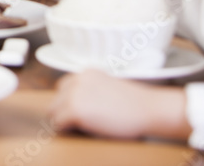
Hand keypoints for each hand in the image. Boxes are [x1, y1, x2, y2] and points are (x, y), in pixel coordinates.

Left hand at [49, 70, 189, 139]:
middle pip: (56, 99)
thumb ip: (90, 90)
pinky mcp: (74, 109)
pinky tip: (84, 131)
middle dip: (65, 112)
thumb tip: (75, 104)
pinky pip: (59, 123)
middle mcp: (76, 80)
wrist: (149, 109)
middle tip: (82, 123)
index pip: (63, 88)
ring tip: (84, 127)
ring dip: (64, 120)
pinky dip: (67, 129)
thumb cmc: (135, 104)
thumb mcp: (108, 88)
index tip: (81, 113)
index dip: (70, 103)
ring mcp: (74, 94)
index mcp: (85, 73)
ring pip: (53, 111)